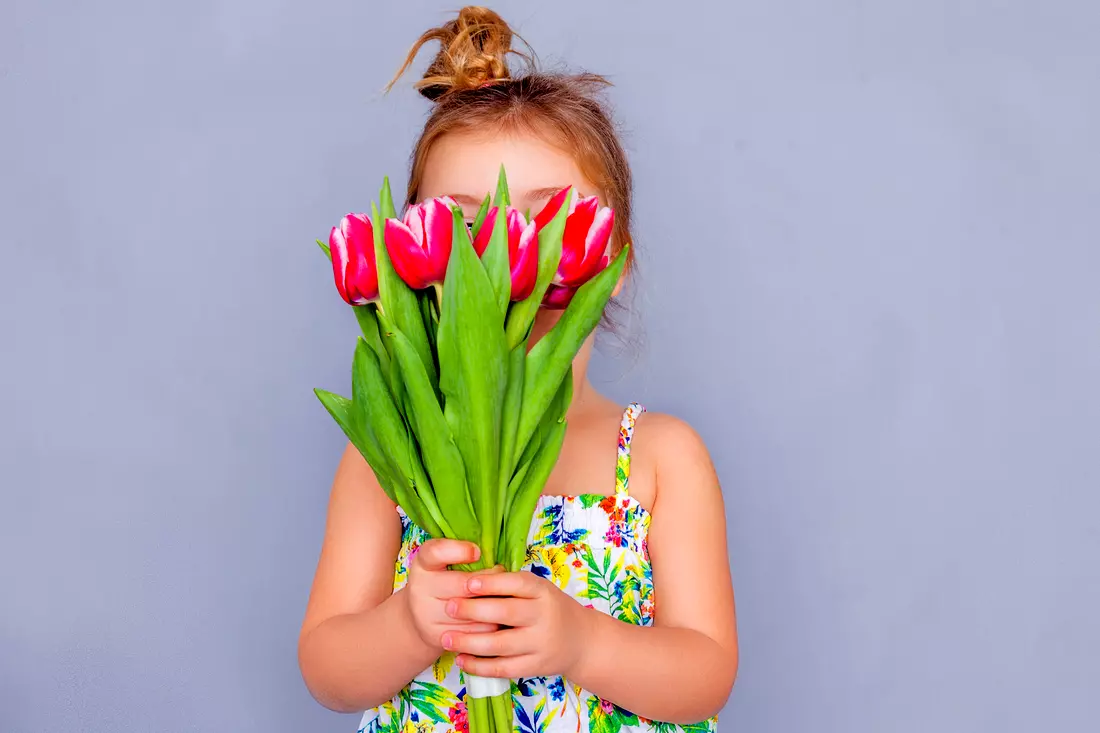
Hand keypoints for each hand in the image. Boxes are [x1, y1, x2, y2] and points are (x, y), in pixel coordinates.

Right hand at [406, 539, 501, 651]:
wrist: (420, 618)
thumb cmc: (442, 582)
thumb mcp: (444, 563)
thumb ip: (464, 556)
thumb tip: (498, 563)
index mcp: (423, 564)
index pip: (435, 552)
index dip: (457, 551)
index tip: (477, 552)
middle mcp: (419, 589)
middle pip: (461, 584)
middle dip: (487, 582)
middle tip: (502, 577)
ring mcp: (427, 616)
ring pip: (472, 610)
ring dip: (493, 604)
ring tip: (504, 597)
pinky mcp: (439, 637)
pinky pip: (474, 631)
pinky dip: (490, 624)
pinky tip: (497, 618)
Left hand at [441, 571, 593, 678]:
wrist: (581, 641)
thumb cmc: (550, 608)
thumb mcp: (539, 590)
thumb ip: (511, 586)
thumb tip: (471, 579)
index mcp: (543, 591)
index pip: (517, 584)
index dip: (491, 583)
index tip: (467, 582)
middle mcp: (544, 616)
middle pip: (506, 613)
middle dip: (474, 610)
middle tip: (448, 607)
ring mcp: (540, 643)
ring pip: (500, 644)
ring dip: (470, 642)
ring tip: (446, 638)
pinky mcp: (535, 667)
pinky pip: (503, 668)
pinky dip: (479, 666)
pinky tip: (461, 659)